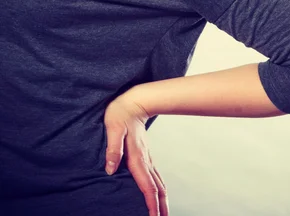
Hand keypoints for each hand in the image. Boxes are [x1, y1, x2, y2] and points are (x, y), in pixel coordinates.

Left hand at [103, 90, 168, 215]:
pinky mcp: (145, 154)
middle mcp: (145, 159)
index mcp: (137, 156)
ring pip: (158, 182)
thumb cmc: (121, 113)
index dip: (151, 203)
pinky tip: (158, 192)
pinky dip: (159, 187)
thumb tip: (110, 170)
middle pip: (157, 187)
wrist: (134, 100)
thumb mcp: (113, 128)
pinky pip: (155, 175)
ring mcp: (147, 157)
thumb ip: (112, 149)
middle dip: (161, 206)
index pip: (147, 185)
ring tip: (164, 213)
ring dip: (162, 198)